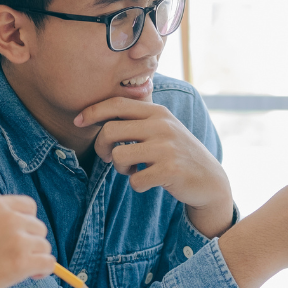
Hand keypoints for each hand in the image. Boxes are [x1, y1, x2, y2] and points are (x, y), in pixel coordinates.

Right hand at [0, 195, 54, 287]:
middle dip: (31, 242)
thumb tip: (21, 235)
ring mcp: (17, 239)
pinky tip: (32, 277)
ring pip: (44, 246)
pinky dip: (44, 271)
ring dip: (36, 258)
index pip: (28, 206)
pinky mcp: (23, 262)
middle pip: (38, 227)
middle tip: (18, 258)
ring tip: (21, 271)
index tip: (21, 237)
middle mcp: (9, 218)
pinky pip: (49, 263)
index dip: (27, 222)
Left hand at [75, 97, 232, 236]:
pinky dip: (136, 184)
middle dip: (100, 147)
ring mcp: (167, 147)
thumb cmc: (176, 154)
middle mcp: (162, 125)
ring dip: (119, 168)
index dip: (92, 111)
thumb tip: (97, 114)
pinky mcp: (170, 169)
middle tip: (106, 158)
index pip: (116, 103)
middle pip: (110, 130)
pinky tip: (148, 181)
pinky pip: (134, 180)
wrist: (210, 180)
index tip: (78, 121)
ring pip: (118, 155)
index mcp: (157, 112)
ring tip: (132, 170)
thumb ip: (137, 119)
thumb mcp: (161, 128)